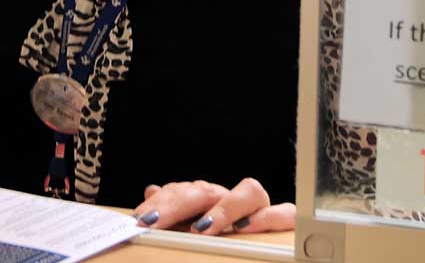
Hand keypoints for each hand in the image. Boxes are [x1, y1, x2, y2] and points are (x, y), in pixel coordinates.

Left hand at [133, 178, 295, 234]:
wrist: (254, 234)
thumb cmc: (221, 230)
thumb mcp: (190, 221)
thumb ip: (173, 207)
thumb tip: (152, 191)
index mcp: (208, 195)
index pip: (182, 190)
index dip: (160, 203)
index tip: (141, 219)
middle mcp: (232, 196)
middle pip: (207, 190)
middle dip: (179, 205)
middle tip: (156, 223)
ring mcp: (258, 206)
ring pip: (249, 191)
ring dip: (224, 208)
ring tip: (202, 227)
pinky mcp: (281, 220)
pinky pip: (282, 213)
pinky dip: (267, 217)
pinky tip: (246, 228)